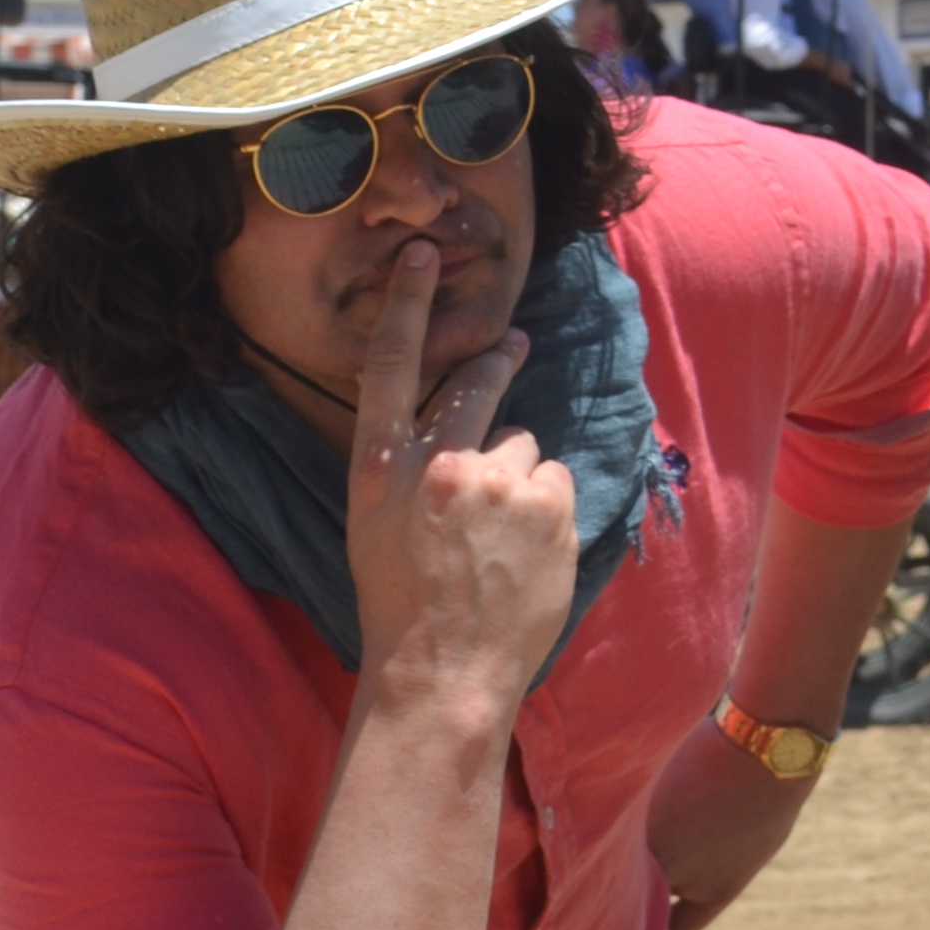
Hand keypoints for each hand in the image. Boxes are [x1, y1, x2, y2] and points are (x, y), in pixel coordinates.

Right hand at [344, 240, 575, 730]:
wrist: (443, 675)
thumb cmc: (398, 608)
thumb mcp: (374, 529)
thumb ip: (407, 471)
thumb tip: (447, 434)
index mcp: (381, 471)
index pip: (390, 369)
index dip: (408, 306)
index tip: (423, 254)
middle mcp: (440, 464)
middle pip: (478, 385)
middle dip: (498, 361)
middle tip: (512, 345)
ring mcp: (499, 484)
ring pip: (524, 448)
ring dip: (518, 478)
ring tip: (499, 536)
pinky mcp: (549, 505)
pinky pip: (555, 481)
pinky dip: (547, 507)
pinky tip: (527, 549)